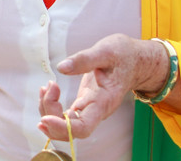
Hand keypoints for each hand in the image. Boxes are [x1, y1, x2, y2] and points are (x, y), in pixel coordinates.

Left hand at [38, 33, 172, 140]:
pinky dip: (51, 106)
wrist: (135, 61)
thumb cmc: (123, 56)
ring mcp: (89, 109)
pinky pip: (64, 114)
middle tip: (47, 89)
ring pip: (64, 123)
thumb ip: (84, 59)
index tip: (45, 118)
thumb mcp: (106, 51)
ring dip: (48, 110)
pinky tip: (46, 91)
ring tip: (45, 88)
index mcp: (104, 102)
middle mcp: (96, 111)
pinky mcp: (84, 103)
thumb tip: (61, 68)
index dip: (62, 128)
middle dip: (50, 115)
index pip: (83, 127)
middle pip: (70, 129)